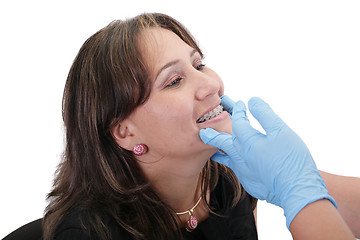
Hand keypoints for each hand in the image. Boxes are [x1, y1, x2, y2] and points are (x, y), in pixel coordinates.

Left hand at [199, 96, 336, 228]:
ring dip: (218, 147)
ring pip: (225, 155)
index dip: (238, 110)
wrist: (296, 191)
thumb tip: (252, 100)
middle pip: (223, 140)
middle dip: (215, 132)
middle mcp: (240, 156)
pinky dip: (229, 161)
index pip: (238, 122)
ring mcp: (242, 170)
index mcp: (248, 141)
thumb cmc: (291, 159)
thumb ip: (265, 114)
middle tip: (204, 130)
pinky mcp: (248, 181)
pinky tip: (232, 162)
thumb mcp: (281, 131)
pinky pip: (234, 168)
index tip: (239, 103)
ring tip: (210, 145)